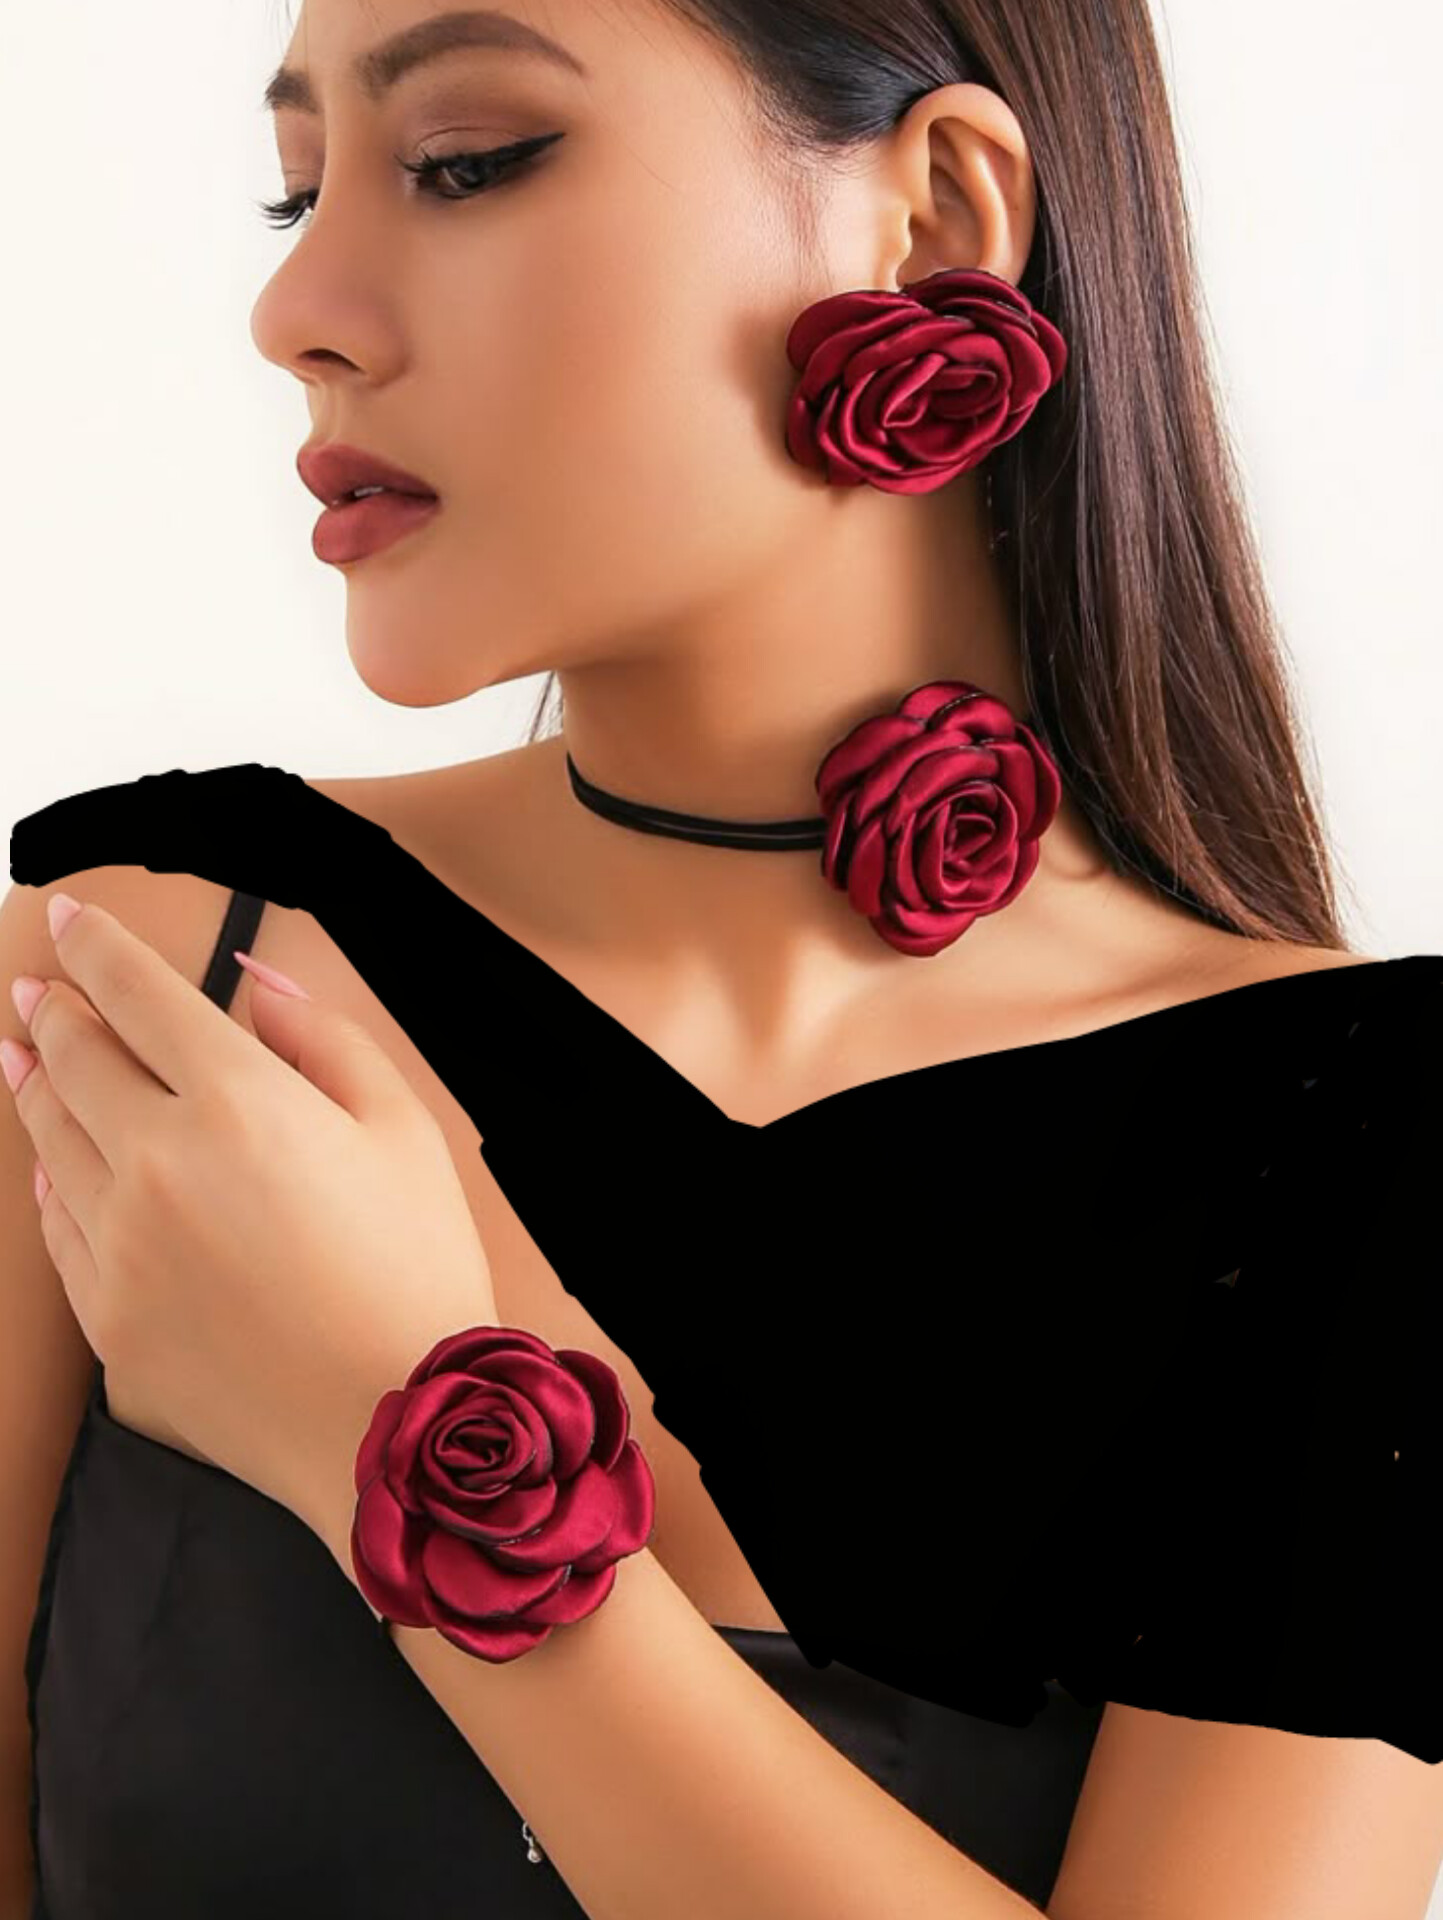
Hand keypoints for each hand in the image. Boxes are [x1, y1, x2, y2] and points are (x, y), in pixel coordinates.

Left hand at [2, 893, 498, 1555]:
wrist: (397, 1425)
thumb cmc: (418, 1269)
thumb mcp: (405, 1126)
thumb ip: (322, 1036)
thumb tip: (251, 981)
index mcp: (239, 1102)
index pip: (138, 994)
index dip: (95, 943)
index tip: (68, 913)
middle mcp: (159, 1165)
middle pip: (77, 1061)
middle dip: (56, 1013)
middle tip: (39, 990)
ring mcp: (123, 1249)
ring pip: (53, 1144)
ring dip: (37, 1087)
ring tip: (22, 1058)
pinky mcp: (110, 1322)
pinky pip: (59, 1232)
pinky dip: (51, 1184)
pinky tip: (53, 1167)